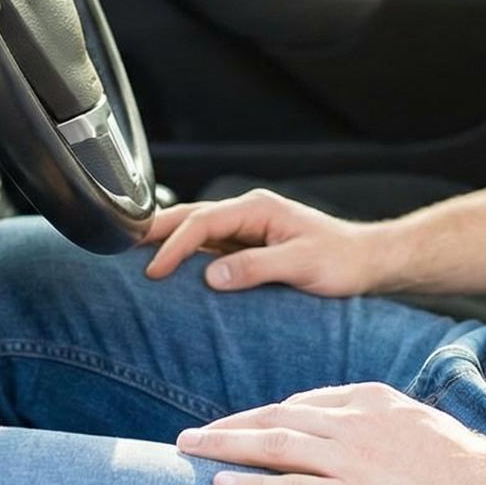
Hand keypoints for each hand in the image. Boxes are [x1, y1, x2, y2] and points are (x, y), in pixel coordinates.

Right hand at [143, 189, 387, 296]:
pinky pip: (208, 249)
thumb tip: (211, 275)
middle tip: (119, 250)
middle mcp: (248, 213)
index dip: (175, 246)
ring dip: (166, 243)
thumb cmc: (341, 260)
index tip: (155, 272)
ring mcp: (247, 229)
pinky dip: (184, 256)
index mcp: (257, 209)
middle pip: (191, 218)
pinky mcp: (248, 247)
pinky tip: (167, 269)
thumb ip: (257, 268)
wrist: (366, 262)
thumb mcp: (302, 264)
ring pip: (196, 232)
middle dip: (155, 233)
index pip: (203, 222)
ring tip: (132, 258)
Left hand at [174, 382, 485, 484]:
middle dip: (229, 427)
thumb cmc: (471, 471)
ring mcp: (353, 461)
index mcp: (372, 401)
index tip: (235, 429)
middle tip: (190, 439)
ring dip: (224, 448)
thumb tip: (359, 443)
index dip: (262, 417)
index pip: (302, 404)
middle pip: (276, 419)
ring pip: (272, 446)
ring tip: (188, 454)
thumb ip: (383, 429)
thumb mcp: (421, 431)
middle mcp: (355, 423)